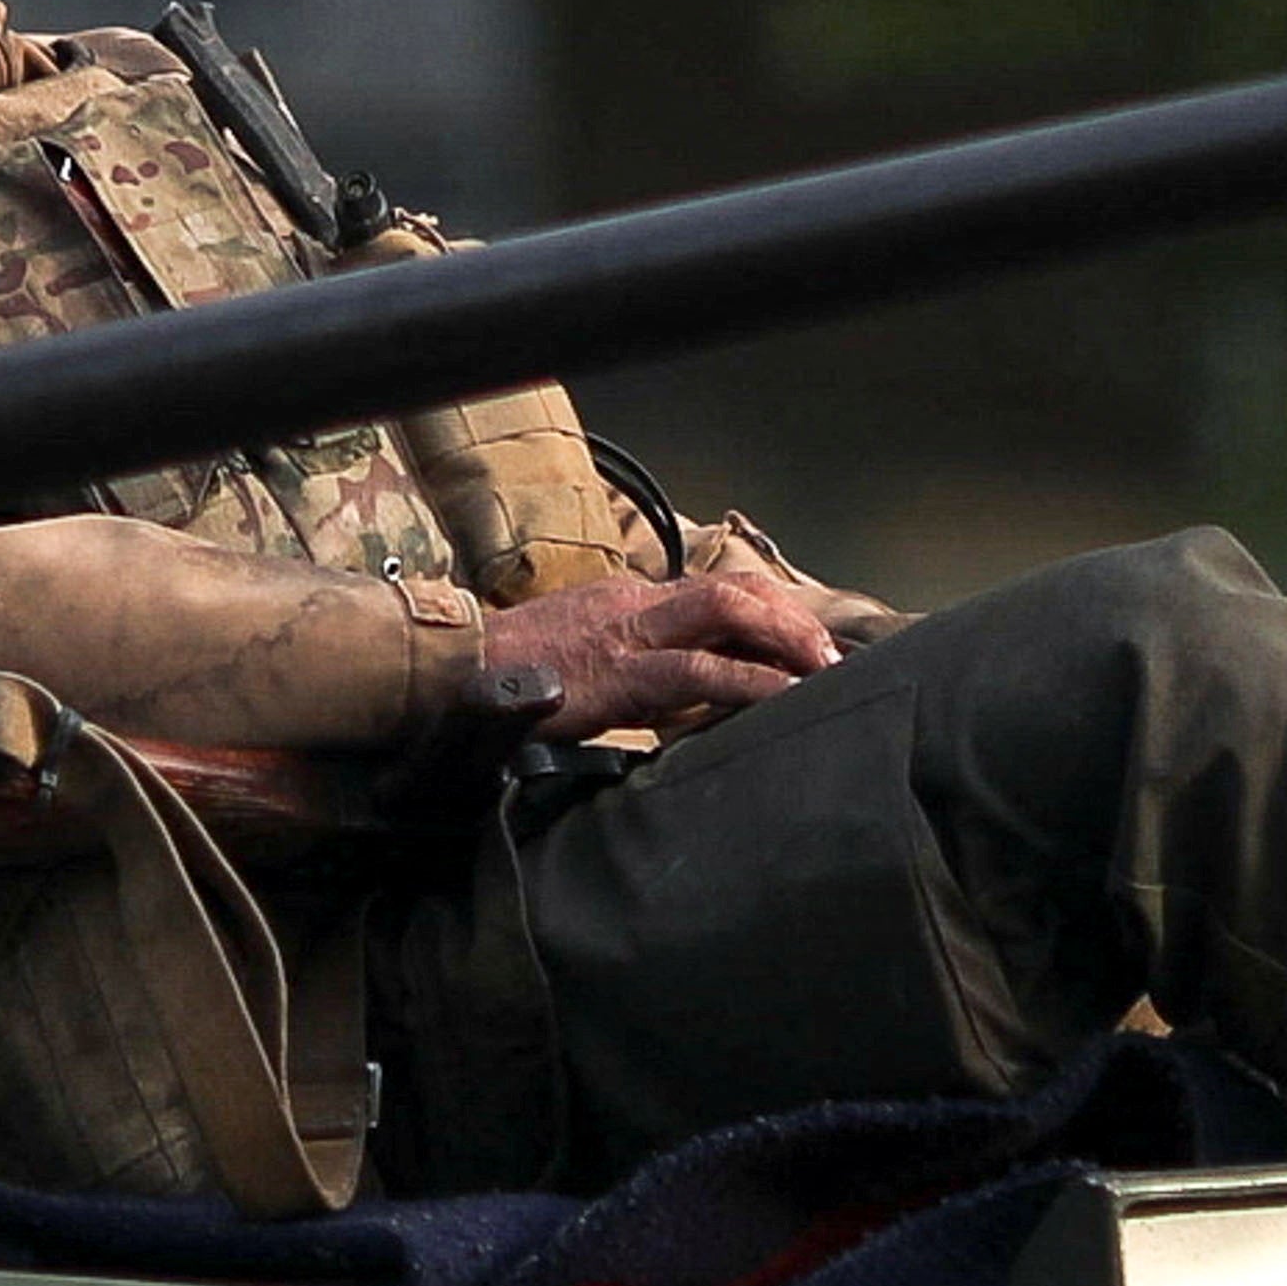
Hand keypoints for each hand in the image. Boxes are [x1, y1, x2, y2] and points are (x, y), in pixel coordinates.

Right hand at [482, 568, 844, 740]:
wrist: (453, 675)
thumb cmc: (517, 675)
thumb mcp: (590, 657)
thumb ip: (640, 663)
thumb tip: (692, 688)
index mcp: (633, 602)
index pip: (718, 591)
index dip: (773, 610)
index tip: (811, 640)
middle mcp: (638, 605)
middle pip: (735, 589)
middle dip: (792, 617)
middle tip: (832, 654)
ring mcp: (630, 634)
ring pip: (727, 613)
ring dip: (785, 639)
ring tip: (824, 668)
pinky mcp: (621, 675)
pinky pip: (699, 670)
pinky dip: (751, 682)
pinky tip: (784, 697)